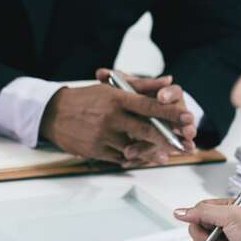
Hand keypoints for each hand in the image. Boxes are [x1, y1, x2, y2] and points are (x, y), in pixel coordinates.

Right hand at [39, 70, 194, 166]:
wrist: (53, 114)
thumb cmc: (86, 99)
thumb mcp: (111, 87)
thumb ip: (142, 85)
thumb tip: (169, 81)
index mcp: (116, 99)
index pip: (149, 105)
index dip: (170, 113)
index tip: (187, 118)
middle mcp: (110, 117)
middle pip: (145, 130)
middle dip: (167, 138)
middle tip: (183, 143)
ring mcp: (101, 136)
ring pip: (133, 148)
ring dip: (150, 153)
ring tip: (164, 156)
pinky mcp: (95, 150)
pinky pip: (119, 157)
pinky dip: (131, 159)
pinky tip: (140, 158)